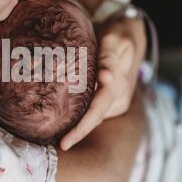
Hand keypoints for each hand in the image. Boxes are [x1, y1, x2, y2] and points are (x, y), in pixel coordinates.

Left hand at [60, 16, 146, 150]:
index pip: (97, 112)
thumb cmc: (118, 36)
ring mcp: (116, 101)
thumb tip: (106, 78)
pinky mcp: (110, 100)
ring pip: (93, 116)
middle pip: (93, 119)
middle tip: (55, 146)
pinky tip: (63, 120)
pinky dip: (79, 116)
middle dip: (75, 134)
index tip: (64, 143)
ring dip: (76, 126)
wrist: (129, 35)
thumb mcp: (114, 40)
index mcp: (119, 87)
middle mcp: (119, 98)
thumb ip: (108, 58)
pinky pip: (92, 110)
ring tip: (53, 135)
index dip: (81, 129)